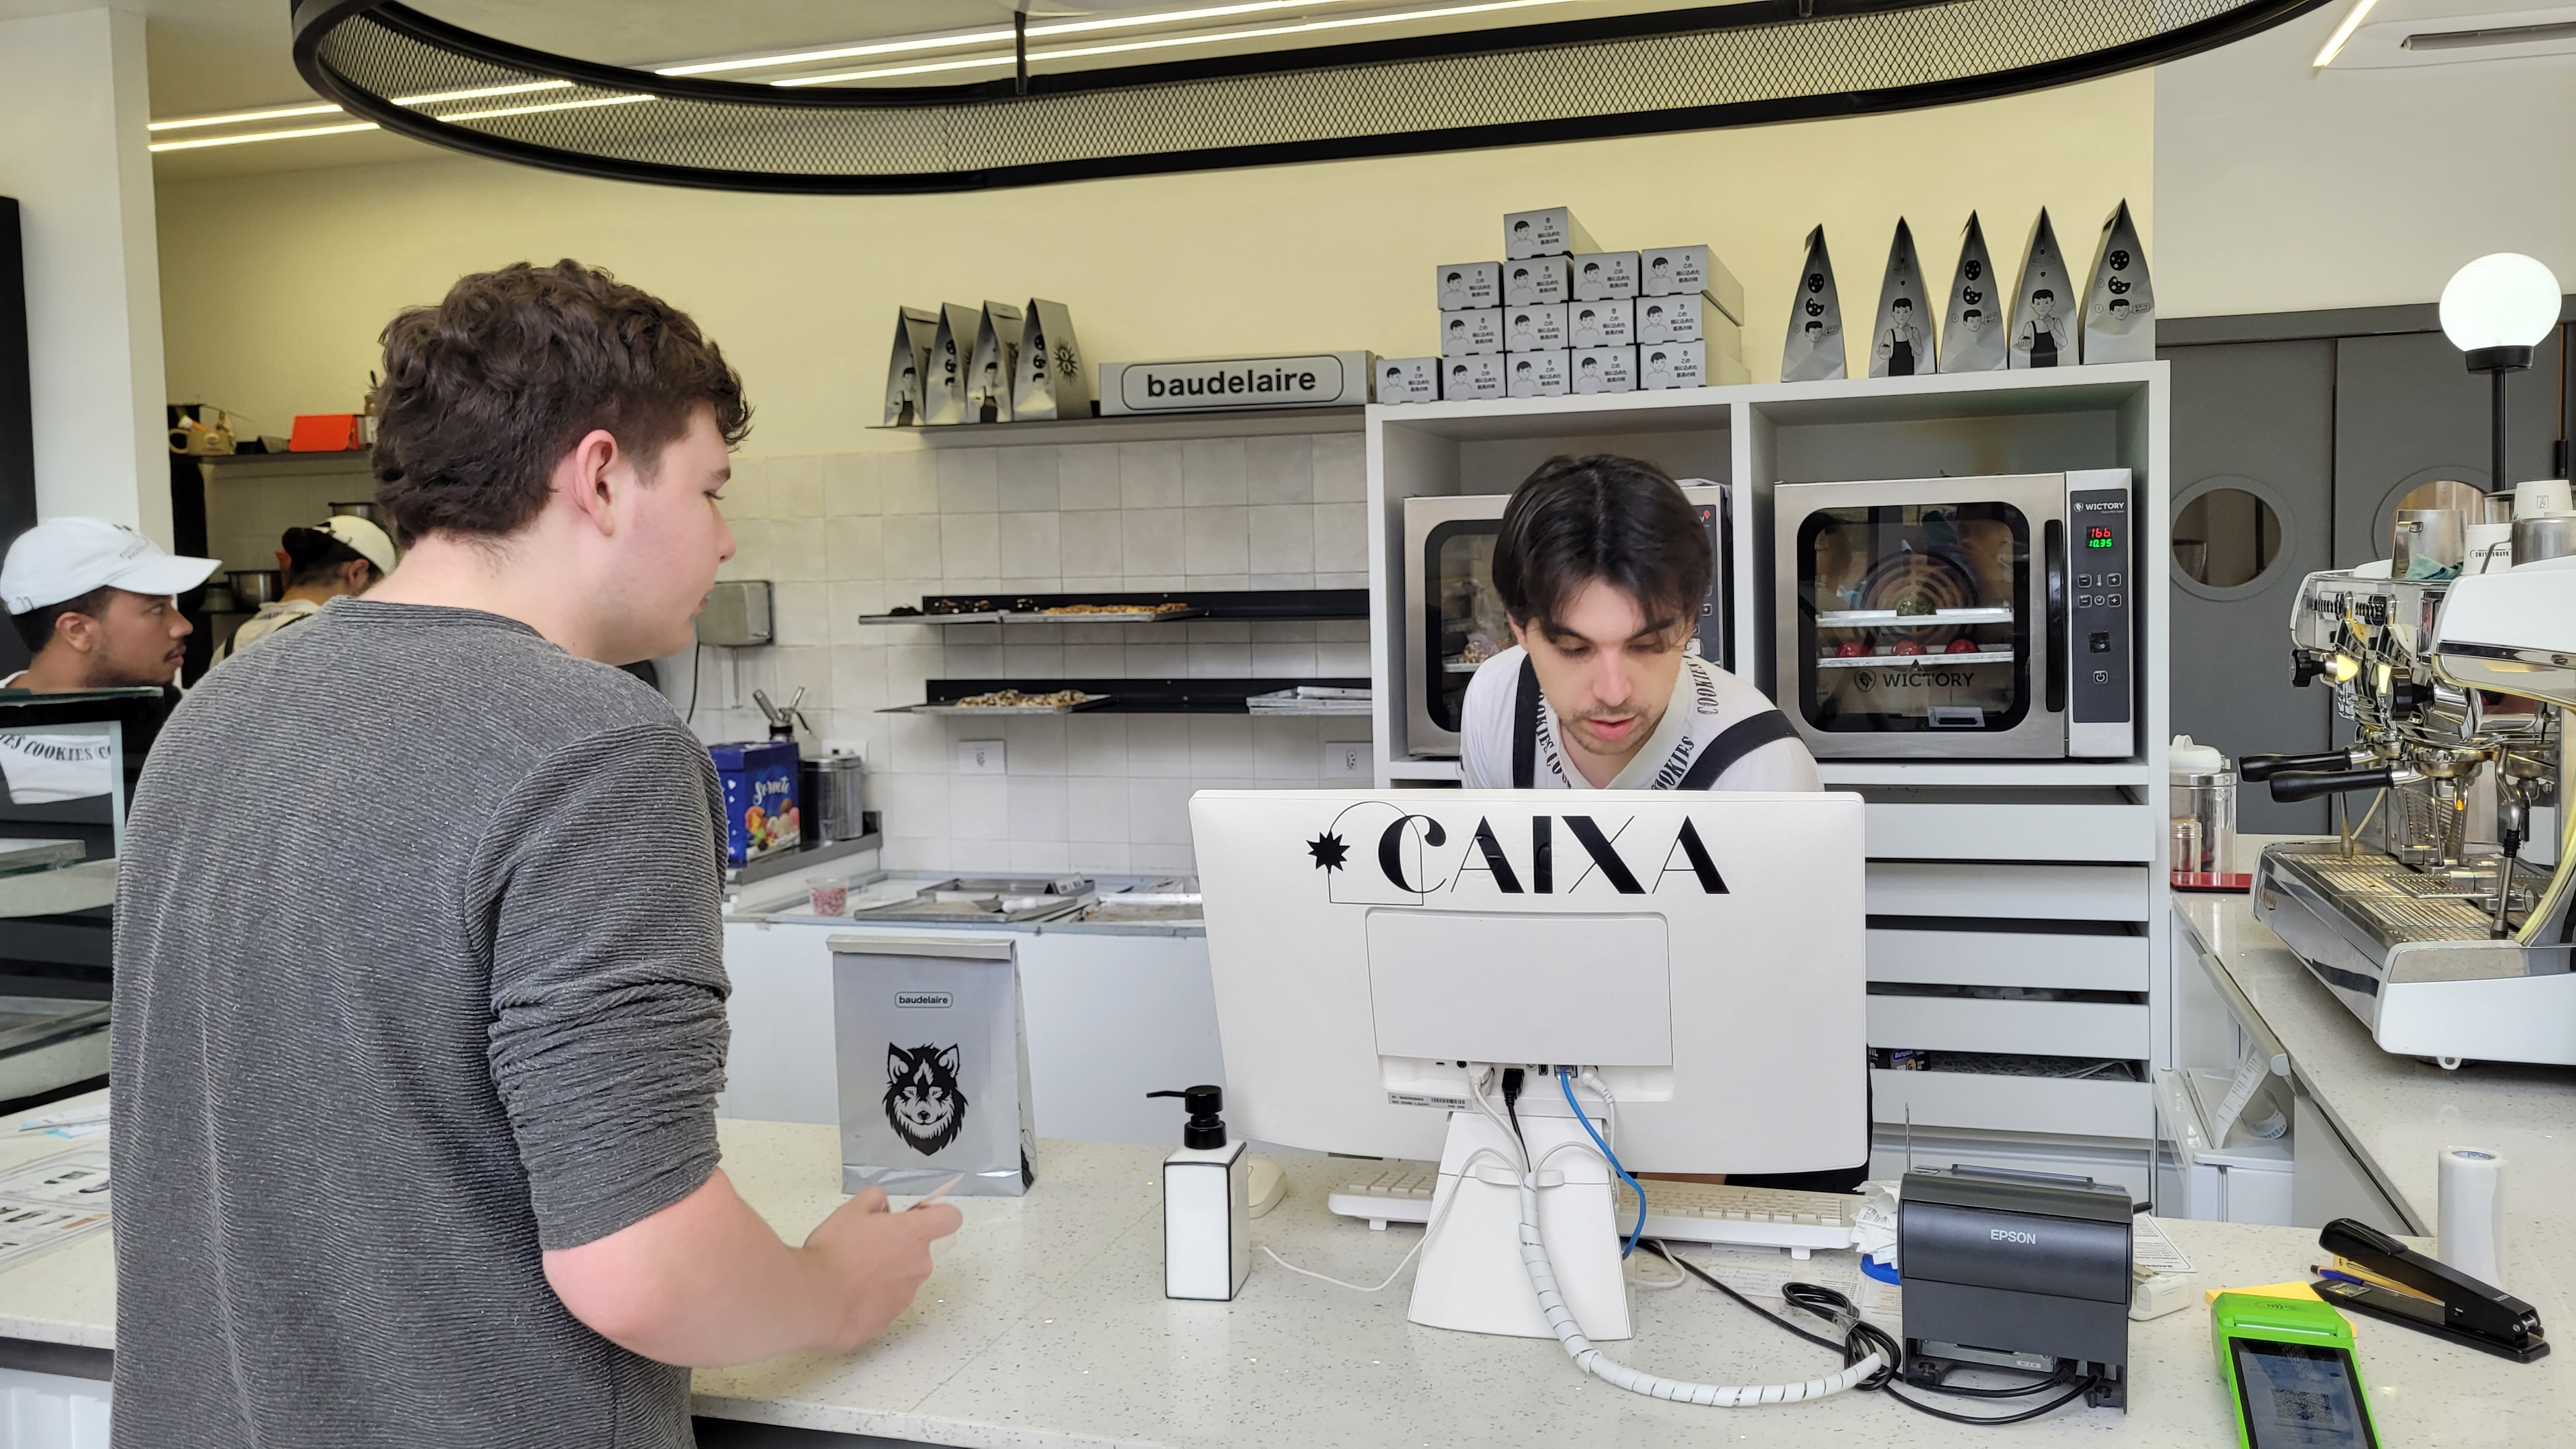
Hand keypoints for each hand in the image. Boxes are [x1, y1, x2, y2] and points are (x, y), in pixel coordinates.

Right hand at [799, 1186, 963, 1351]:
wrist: (817, 1299)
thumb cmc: (835, 1251)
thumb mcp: (851, 1210)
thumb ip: (875, 1199)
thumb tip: (883, 1206)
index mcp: (913, 1234)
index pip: (950, 1218)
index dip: (936, 1214)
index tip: (917, 1216)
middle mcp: (919, 1265)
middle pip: (919, 1251)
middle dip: (898, 1247)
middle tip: (865, 1246)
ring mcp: (907, 1295)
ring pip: (902, 1277)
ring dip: (885, 1273)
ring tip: (852, 1273)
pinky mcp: (890, 1319)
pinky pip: (887, 1301)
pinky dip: (873, 1297)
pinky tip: (849, 1294)